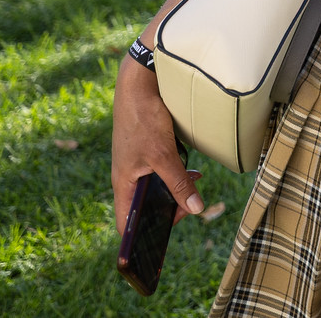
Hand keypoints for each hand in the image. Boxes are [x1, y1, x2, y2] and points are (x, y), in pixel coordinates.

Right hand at [111, 59, 202, 232]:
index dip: (141, 236)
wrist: (139, 83)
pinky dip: (176, 173)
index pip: (125, 223)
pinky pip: (160, 170)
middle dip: (167, 210)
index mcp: (123, 183)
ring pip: (155, 187)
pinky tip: (193, 170)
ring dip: (175, 190)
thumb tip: (197, 209)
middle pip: (144, 206)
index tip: (163, 238)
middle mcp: (127, 176)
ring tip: (195, 186)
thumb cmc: (143, 119)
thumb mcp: (164, 155)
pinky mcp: (147, 148)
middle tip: (191, 207)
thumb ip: (179, 183)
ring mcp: (137, 162)